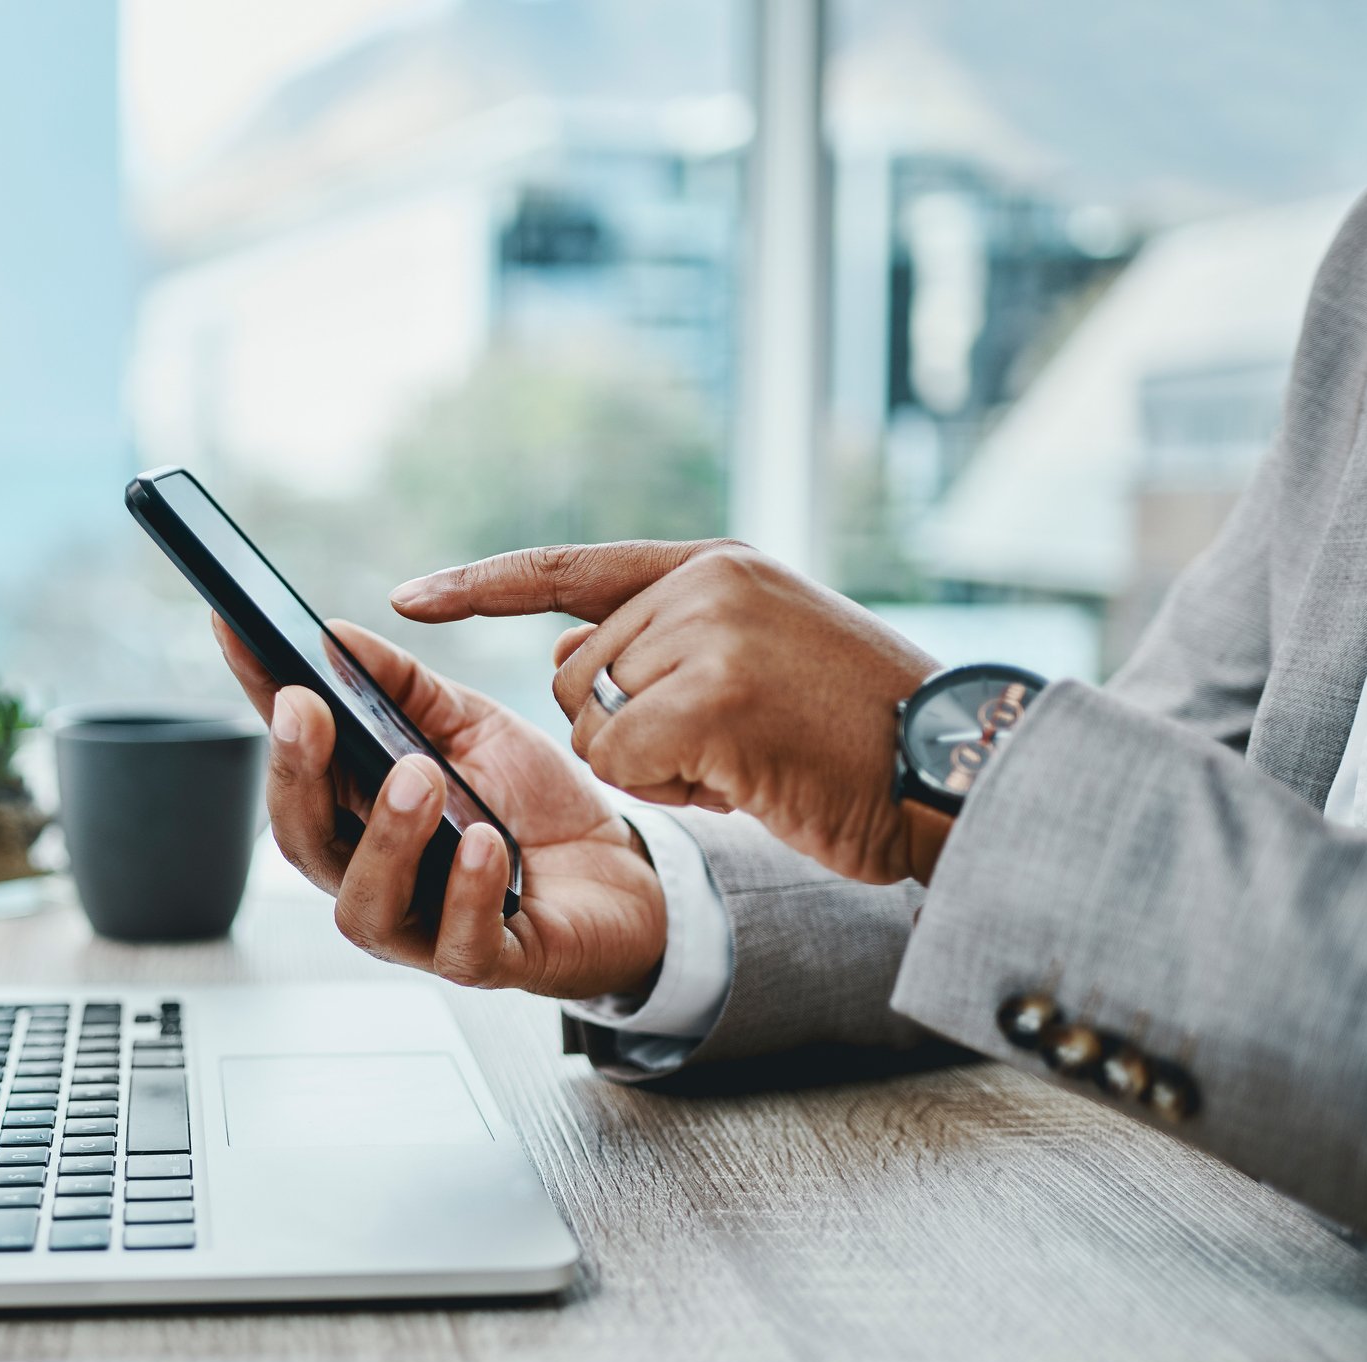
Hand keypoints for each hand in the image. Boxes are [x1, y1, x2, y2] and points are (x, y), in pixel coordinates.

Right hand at [211, 615, 664, 998]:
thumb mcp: (469, 725)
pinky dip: (466, 891)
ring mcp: (424, 925)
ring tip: (419, 777)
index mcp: (358, 813)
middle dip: (296, 775)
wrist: (625, 873)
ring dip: (385, 838)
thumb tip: (333, 636)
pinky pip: (460, 943)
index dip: (257, 699)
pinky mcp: (487, 960)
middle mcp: (375, 873)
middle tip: (309, 711)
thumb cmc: (533, 805)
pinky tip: (485, 844)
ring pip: (366, 905)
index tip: (238, 632)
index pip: (291, 757)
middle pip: (303, 841)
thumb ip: (402, 686)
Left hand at [392, 541, 941, 884]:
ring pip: (591, 722)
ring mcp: (710, 633)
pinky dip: (671, 792)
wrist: (956, 768)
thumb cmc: (858, 734)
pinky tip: (745, 781)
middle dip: (624, 731)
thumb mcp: (758, 658)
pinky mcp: (711, 697)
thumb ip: (664, 646)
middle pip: (574, 675)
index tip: (410, 598)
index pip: (571, 568)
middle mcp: (707, 583)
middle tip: (725, 746)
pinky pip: (621, 762)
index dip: (484, 585)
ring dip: (652, 767)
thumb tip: (561, 664)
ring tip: (745, 760)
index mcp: (718, 564)